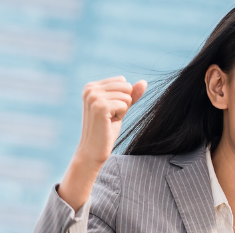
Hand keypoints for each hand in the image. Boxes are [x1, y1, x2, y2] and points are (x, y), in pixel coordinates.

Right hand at [57, 76, 146, 210]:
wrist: (93, 149)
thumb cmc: (106, 129)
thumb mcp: (120, 107)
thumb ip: (131, 94)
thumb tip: (144, 82)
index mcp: (91, 86)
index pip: (122, 81)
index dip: (122, 98)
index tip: (110, 110)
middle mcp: (90, 89)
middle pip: (126, 87)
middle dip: (124, 103)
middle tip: (110, 116)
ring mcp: (94, 97)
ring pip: (127, 96)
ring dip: (122, 110)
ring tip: (108, 120)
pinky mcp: (100, 106)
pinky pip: (125, 104)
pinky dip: (121, 115)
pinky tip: (109, 122)